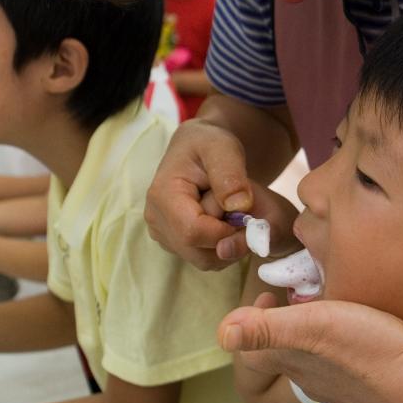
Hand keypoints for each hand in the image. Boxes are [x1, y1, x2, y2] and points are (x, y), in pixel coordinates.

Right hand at [144, 120, 298, 269]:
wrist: (197, 147)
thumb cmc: (210, 143)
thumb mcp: (224, 148)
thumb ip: (231, 174)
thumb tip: (239, 207)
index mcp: (163, 195)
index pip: (193, 232)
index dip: (226, 232)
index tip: (246, 216)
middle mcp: (156, 219)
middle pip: (198, 252)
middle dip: (228, 239)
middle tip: (242, 213)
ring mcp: (162, 233)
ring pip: (202, 259)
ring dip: (226, 243)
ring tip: (231, 213)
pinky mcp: (171, 241)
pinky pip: (202, 257)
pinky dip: (220, 246)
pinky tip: (224, 221)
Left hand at [218, 296, 402, 402]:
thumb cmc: (369, 350)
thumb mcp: (314, 327)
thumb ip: (268, 329)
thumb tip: (219, 333)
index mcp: (291, 364)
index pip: (251, 356)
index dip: (249, 325)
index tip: (268, 295)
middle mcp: (310, 381)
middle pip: (278, 360)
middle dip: (278, 327)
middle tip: (295, 297)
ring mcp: (341, 388)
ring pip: (309, 362)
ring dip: (308, 334)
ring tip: (326, 305)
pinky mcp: (369, 386)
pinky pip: (340, 365)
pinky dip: (337, 344)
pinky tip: (360, 325)